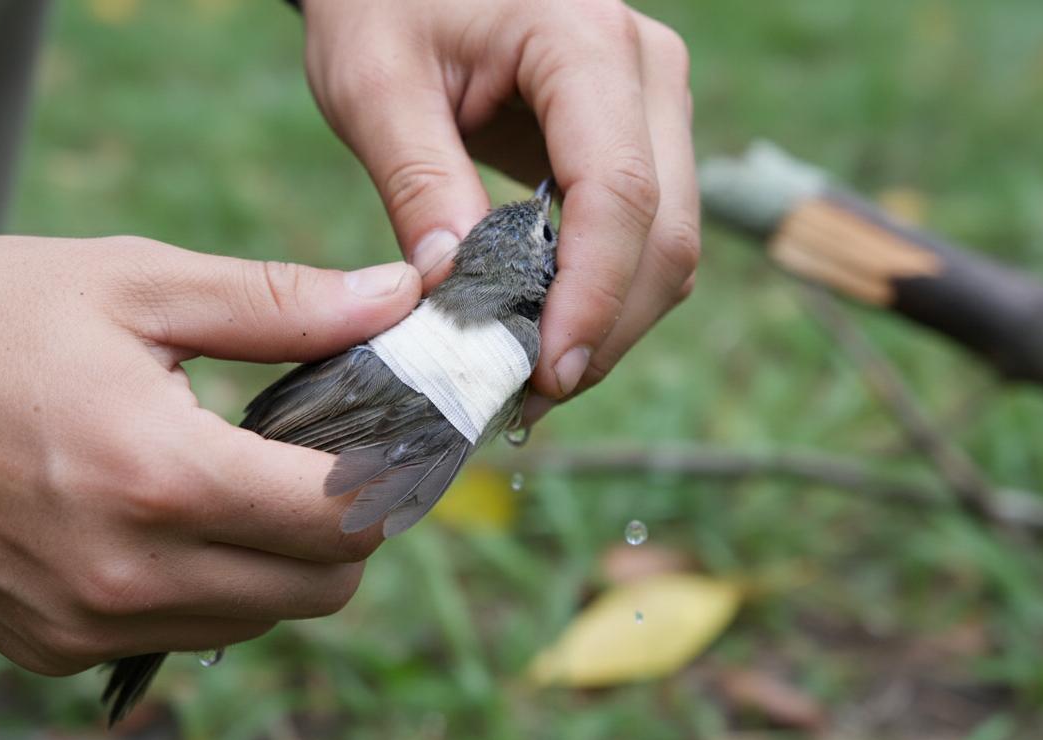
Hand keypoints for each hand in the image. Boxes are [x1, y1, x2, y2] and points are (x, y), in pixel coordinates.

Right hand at [0, 236, 419, 674]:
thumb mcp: (138, 284)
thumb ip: (283, 304)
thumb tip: (397, 298)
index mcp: (160, 475)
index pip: (343, 520)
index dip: (390, 477)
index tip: (393, 436)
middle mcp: (128, 574)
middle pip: (321, 589)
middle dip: (346, 526)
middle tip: (320, 458)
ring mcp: (86, 623)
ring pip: (259, 619)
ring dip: (280, 560)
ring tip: (242, 479)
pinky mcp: (52, 645)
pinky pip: (183, 634)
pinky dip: (209, 585)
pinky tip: (174, 517)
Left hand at [301, 0, 699, 416]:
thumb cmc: (383, 0)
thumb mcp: (372, 82)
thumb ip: (417, 182)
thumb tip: (453, 296)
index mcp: (584, 40)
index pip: (618, 191)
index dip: (593, 296)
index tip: (545, 373)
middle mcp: (646, 69)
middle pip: (665, 231)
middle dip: (606, 327)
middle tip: (529, 397)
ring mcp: (655, 102)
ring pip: (669, 244)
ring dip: (611, 321)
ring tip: (530, 377)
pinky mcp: (642, 136)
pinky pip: (648, 235)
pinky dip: (606, 293)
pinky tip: (546, 331)